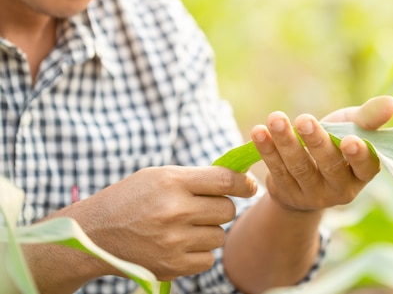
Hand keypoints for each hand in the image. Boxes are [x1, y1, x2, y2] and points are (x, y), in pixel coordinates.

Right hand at [53, 166, 256, 280]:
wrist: (94, 233)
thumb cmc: (131, 198)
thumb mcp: (159, 176)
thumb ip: (197, 177)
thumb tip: (239, 179)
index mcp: (172, 182)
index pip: (224, 180)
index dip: (243, 183)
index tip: (248, 186)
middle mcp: (174, 210)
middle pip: (227, 210)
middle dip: (222, 207)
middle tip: (206, 207)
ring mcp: (173, 241)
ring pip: (219, 236)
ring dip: (209, 231)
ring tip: (185, 226)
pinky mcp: (171, 265)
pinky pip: (207, 259)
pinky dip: (200, 253)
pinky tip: (181, 244)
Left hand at [250, 96, 392, 211]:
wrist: (308, 173)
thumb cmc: (338, 143)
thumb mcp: (354, 128)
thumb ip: (369, 117)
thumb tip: (392, 103)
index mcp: (364, 173)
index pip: (366, 167)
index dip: (359, 155)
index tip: (350, 140)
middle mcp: (341, 189)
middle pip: (329, 166)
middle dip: (316, 141)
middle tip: (305, 119)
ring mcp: (313, 194)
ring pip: (299, 167)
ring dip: (286, 142)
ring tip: (276, 118)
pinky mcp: (287, 193)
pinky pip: (276, 170)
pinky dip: (266, 150)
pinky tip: (258, 132)